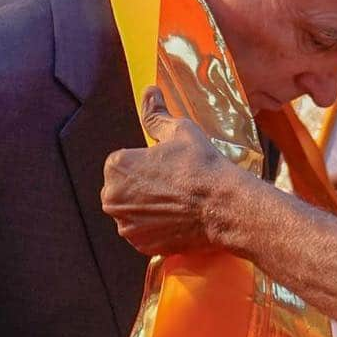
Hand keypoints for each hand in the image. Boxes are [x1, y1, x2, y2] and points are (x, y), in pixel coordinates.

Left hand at [102, 86, 245, 254]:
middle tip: (173, 187)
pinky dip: (155, 228)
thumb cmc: (202, 166)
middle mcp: (112, 197)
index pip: (124, 163)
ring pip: (132, 212)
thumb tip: (149, 91)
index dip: (147, 165)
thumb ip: (156, 113)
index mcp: (116, 166)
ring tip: (176, 204)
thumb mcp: (180, 131)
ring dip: (147, 209)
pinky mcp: (140, 245)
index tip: (168, 169)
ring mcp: (125, 224)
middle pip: (123, 189)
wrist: (224, 206)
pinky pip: (142, 233)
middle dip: (142, 188)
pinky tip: (176, 220)